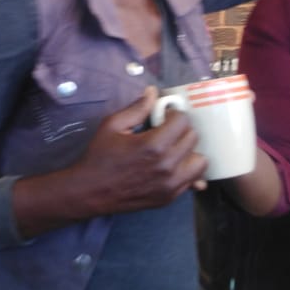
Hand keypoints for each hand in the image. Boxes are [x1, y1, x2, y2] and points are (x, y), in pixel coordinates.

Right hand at [74, 87, 207, 215]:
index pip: (183, 121)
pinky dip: (187, 171)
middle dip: (181, 130)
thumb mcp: (112, 126)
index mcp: (153, 145)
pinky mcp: (170, 198)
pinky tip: (174, 167)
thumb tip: (153, 92)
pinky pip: (193, 181)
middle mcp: (167, 166)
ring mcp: (170, 185)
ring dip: (188, 152)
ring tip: (172, 150)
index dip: (173, 114)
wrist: (90, 192)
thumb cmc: (99, 157)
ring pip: (200, 161)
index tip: (163, 117)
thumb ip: (137, 108)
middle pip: (192, 138)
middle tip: (165, 131)